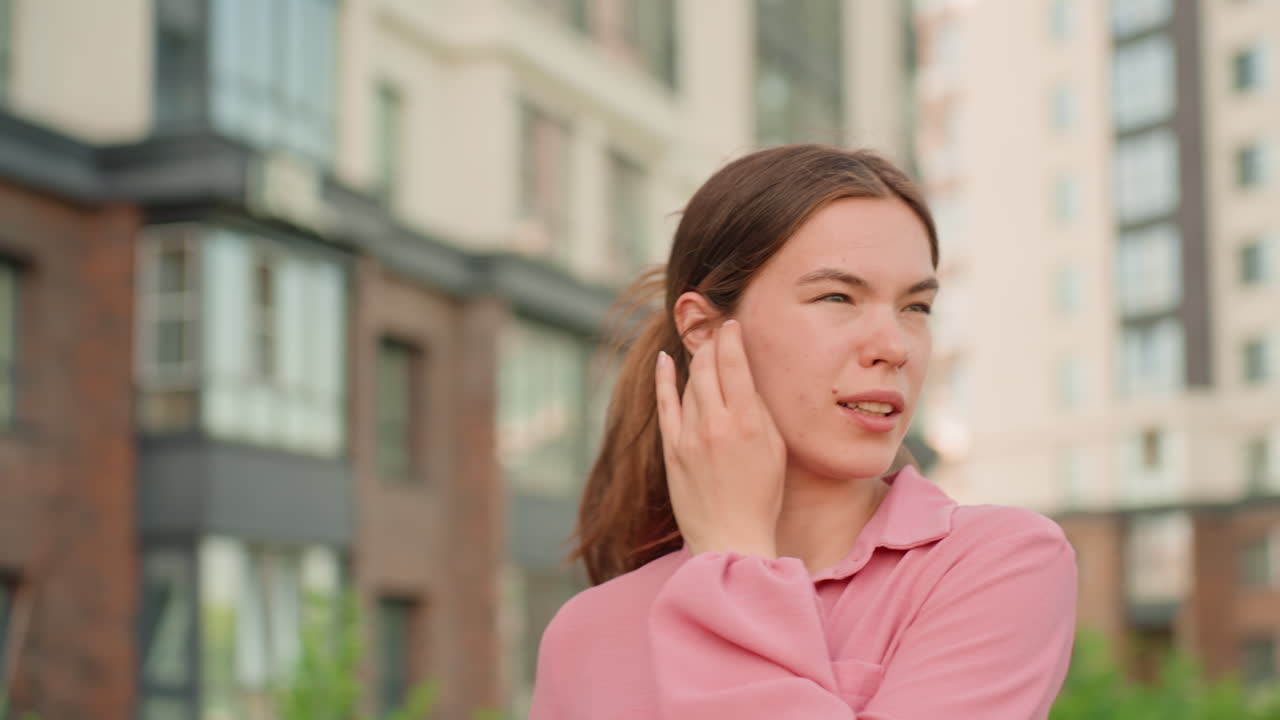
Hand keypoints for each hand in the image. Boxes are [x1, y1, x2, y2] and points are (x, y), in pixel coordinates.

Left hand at [654, 319, 785, 557]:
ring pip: (690, 383)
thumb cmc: (761, 497)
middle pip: (708, 366)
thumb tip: (747, 379)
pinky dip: (665, 380)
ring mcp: (689, 436)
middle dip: (711, 343)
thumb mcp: (775, 450)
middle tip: (715, 329)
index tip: (732, 324)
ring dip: (697, 362)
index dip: (731, 338)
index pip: (735, 363)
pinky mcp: (672, 450)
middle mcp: (716, 423)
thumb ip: (761, 411)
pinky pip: (665, 404)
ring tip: (703, 348)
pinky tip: (667, 361)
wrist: (730, 538)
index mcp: (748, 422)